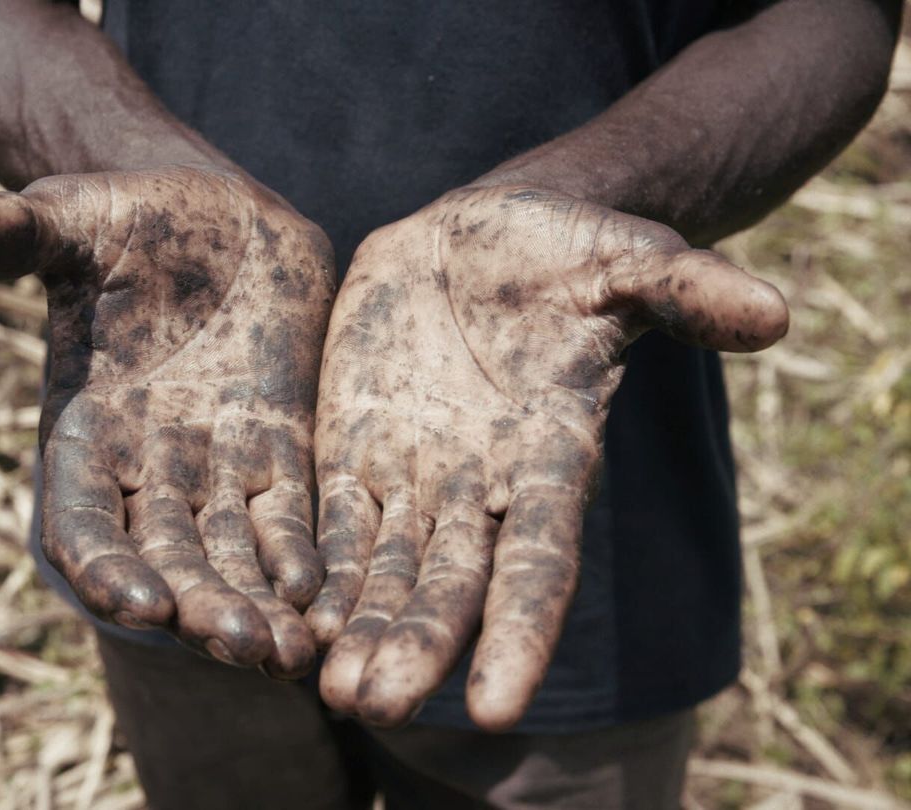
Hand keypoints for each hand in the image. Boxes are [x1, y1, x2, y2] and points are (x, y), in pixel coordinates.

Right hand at [0, 166, 334, 676]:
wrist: (215, 215)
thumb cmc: (125, 215)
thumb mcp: (67, 219)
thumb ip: (10, 235)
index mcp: (82, 429)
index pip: (81, 523)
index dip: (105, 568)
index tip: (142, 606)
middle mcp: (143, 468)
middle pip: (165, 562)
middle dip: (199, 608)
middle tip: (242, 646)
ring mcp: (212, 467)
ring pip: (229, 559)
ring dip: (254, 608)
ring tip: (291, 656)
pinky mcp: (276, 451)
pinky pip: (285, 522)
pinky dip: (298, 562)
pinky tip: (324, 597)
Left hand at [307, 185, 787, 727]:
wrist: (483, 237)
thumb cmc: (569, 249)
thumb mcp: (632, 259)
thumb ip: (689, 290)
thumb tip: (777, 313)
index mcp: (550, 453)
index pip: (540, 558)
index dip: (520, 630)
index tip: (496, 707)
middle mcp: (481, 485)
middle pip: (448, 584)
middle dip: (416, 647)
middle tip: (376, 710)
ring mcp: (414, 474)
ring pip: (383, 571)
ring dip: (357, 631)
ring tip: (329, 696)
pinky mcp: (354, 450)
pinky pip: (330, 524)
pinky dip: (311, 575)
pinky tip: (284, 625)